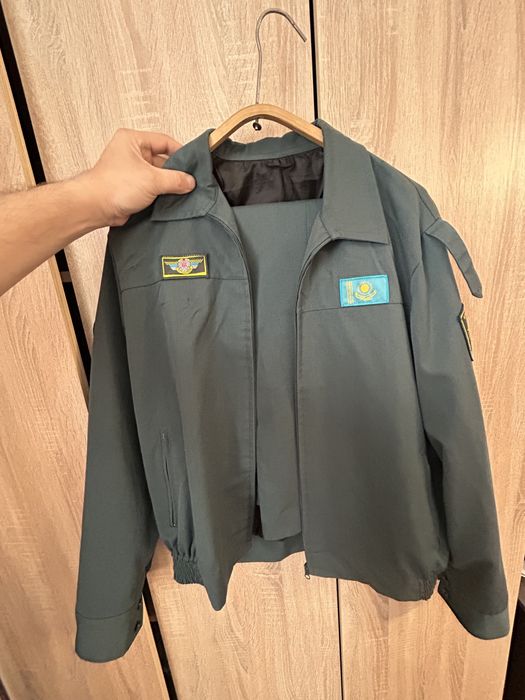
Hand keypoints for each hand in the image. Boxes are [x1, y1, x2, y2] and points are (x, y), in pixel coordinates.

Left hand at [75, 128, 196, 226]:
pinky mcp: (132, 187)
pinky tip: (172, 199)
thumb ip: (175, 179)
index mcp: (133, 140)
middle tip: (189, 181)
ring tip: (182, 191)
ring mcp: (132, 170)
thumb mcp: (152, 179)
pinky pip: (152, 187)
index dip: (181, 152)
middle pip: (163, 159)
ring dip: (168, 184)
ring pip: (158, 175)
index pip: (164, 141)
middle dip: (175, 172)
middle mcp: (131, 153)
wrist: (96, 208)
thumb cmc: (113, 186)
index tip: (193, 164)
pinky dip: (161, 193)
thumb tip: (189, 181)